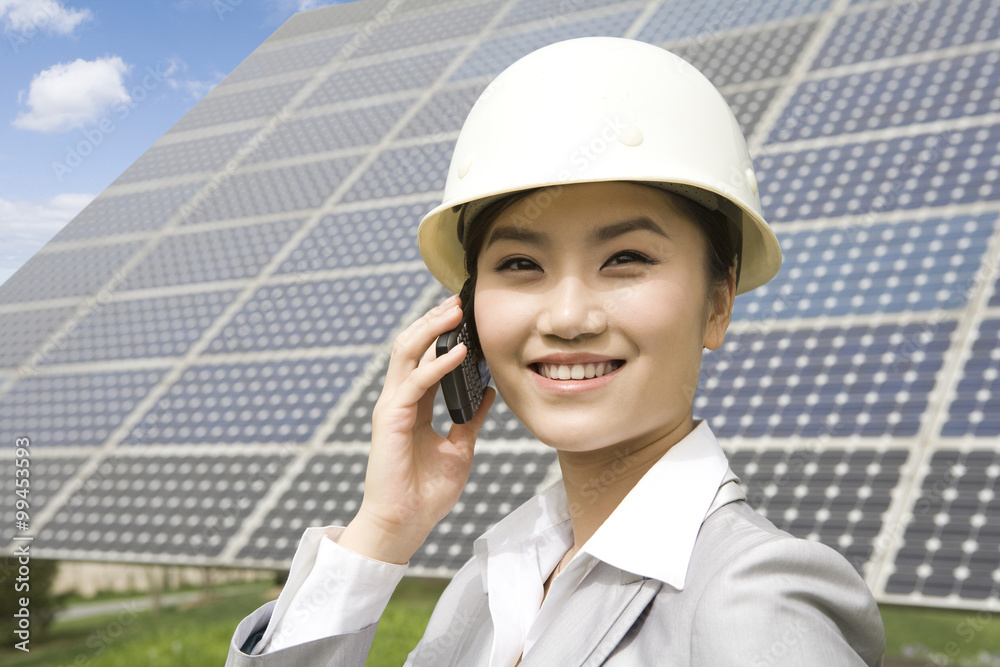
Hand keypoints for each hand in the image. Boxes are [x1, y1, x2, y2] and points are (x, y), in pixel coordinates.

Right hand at [338, 294, 494, 563]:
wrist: (404, 524)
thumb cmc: (426, 492)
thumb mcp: (460, 448)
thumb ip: (471, 419)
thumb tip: (489, 392)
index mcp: (414, 405)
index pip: (426, 356)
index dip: (443, 333)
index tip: (466, 314)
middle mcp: (399, 399)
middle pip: (412, 345)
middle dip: (434, 320)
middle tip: (459, 300)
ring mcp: (391, 406)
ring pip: (406, 353)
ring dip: (431, 329)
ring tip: (455, 312)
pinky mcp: (390, 419)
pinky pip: (415, 382)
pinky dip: (437, 365)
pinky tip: (459, 354)